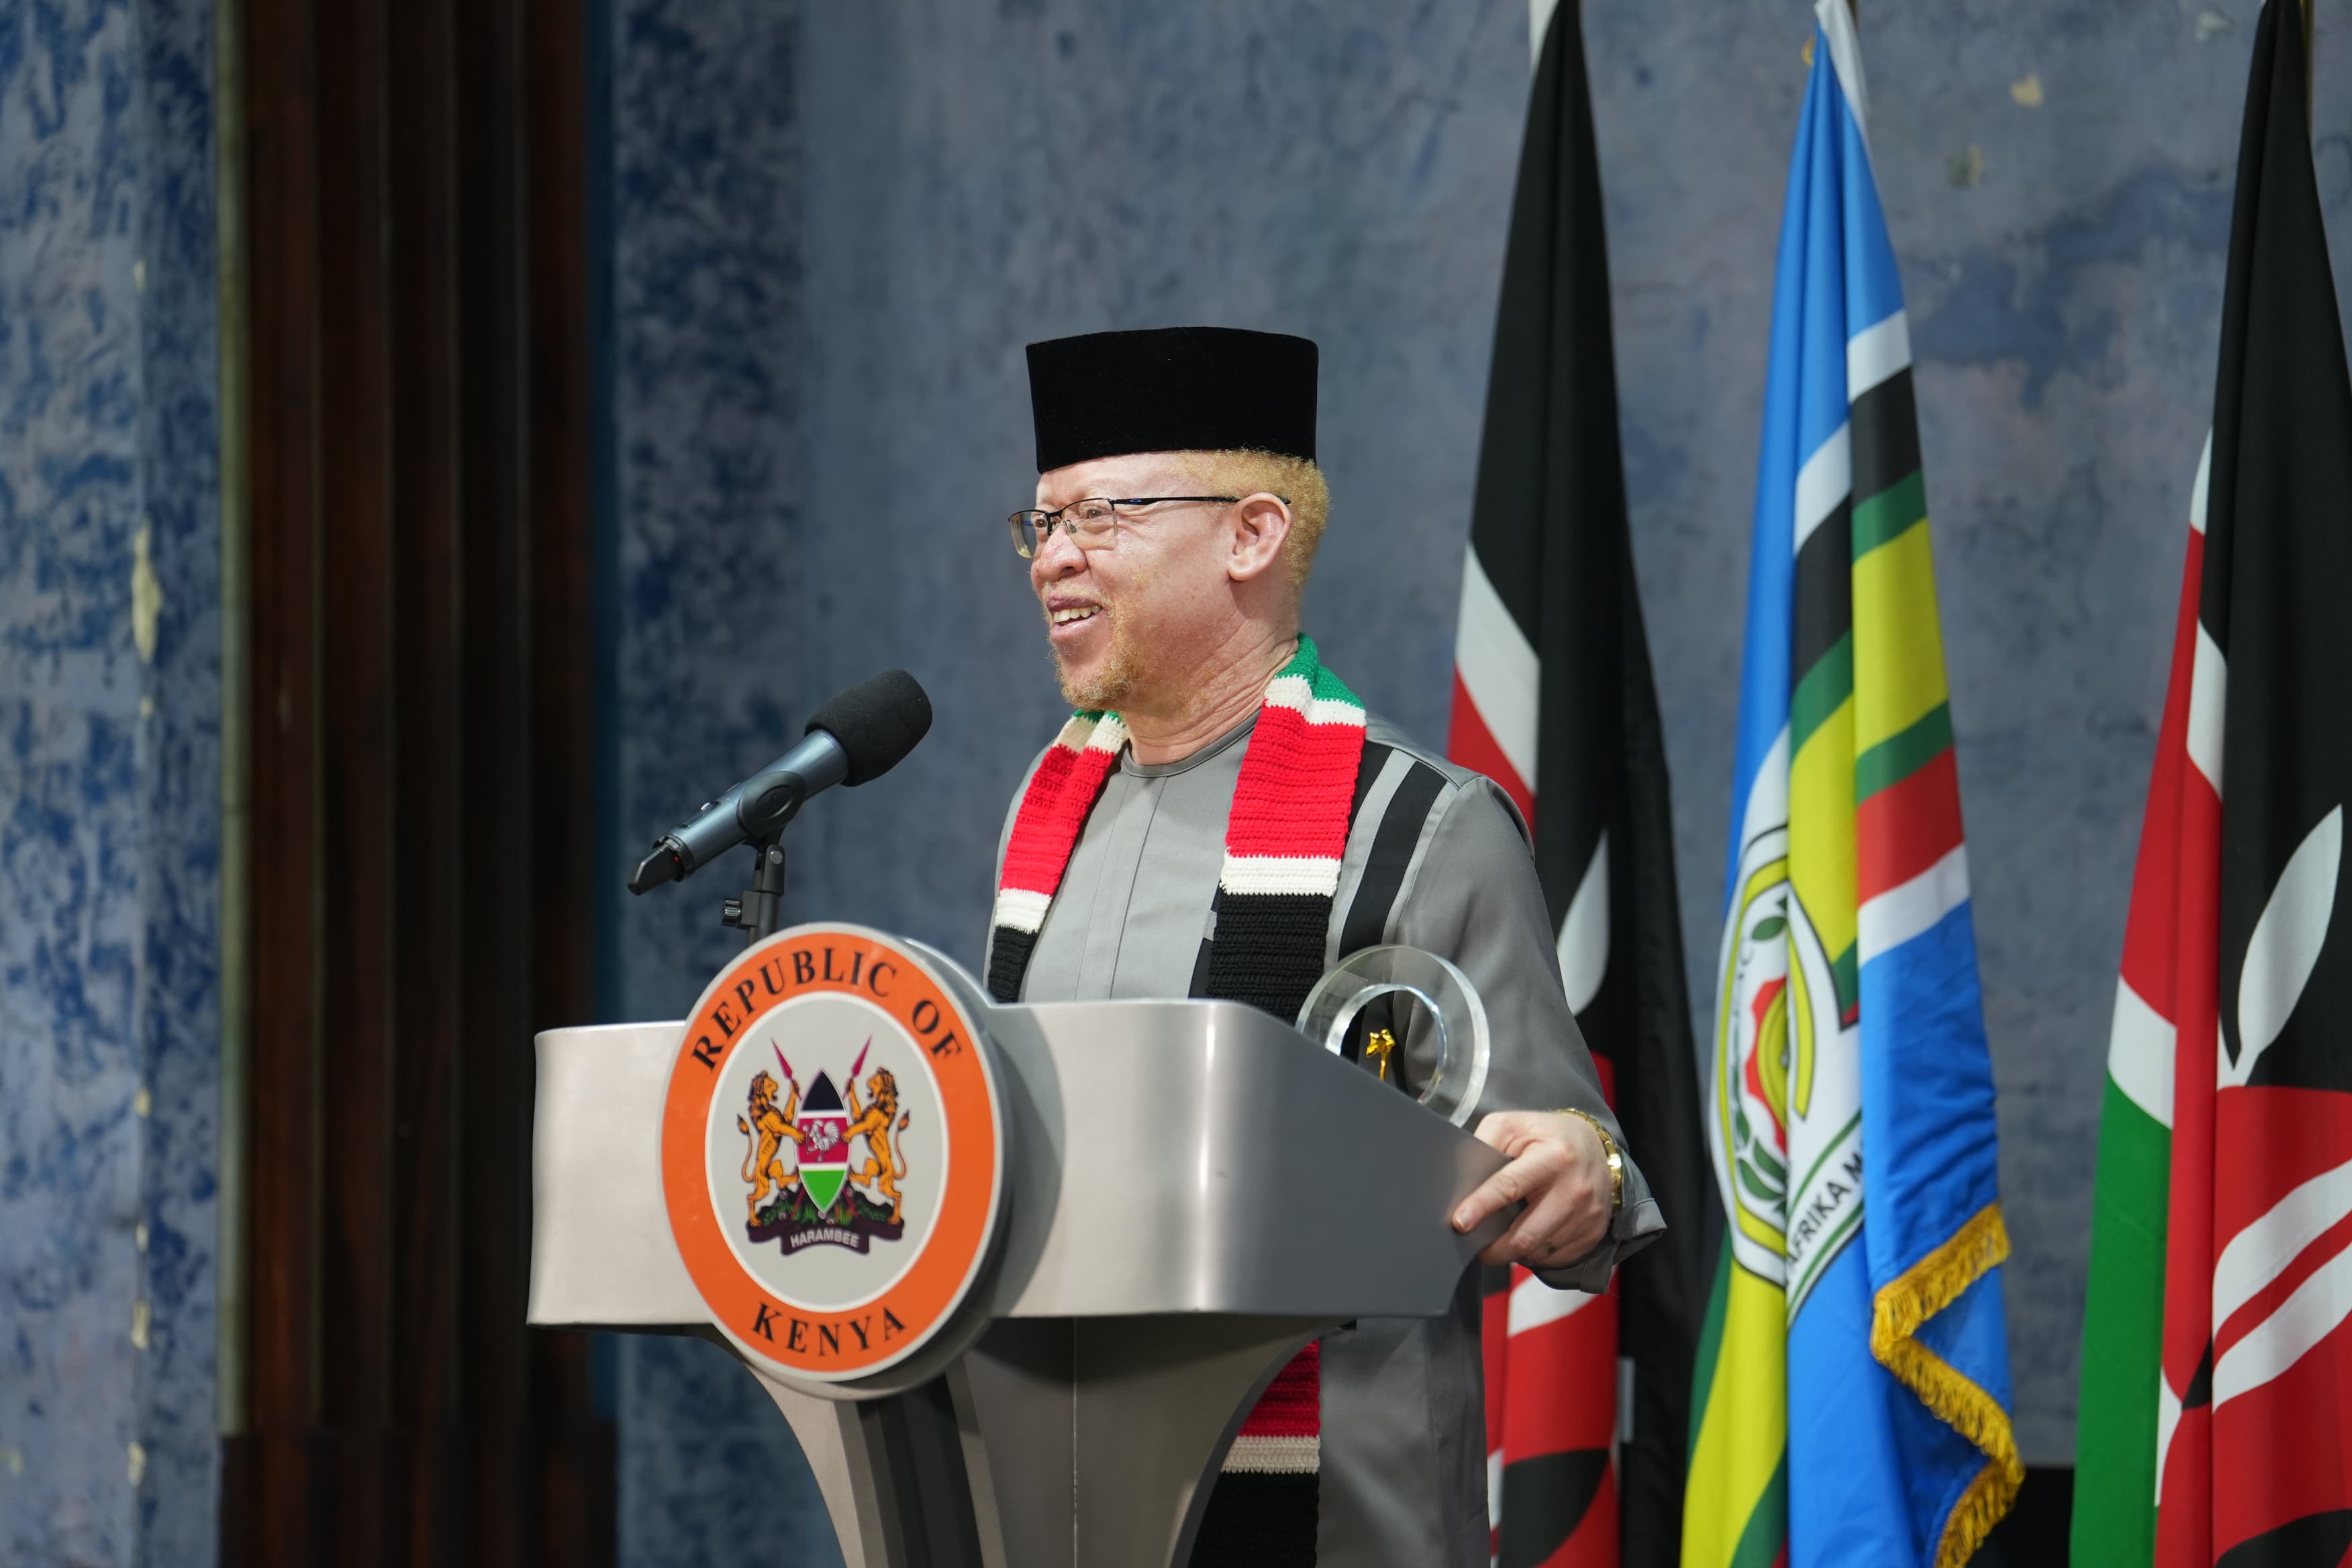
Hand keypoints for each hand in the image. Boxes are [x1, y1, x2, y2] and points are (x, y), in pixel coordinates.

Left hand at [1449, 1110, 1612, 1269]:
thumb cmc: (1547, 1137)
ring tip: (1503, 1238)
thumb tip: (1462, 1180)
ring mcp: (1587, 1214)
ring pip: (1539, 1251)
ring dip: (1514, 1251)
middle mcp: (1575, 1188)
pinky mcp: (1594, 1232)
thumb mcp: (1514, 1125)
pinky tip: (1529, 1236)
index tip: (1460, 1223)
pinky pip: (1555, 1258)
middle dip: (1495, 1249)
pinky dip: (1535, 1254)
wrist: (1596, 1148)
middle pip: (1526, 1235)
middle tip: (1476, 1247)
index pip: (1510, 1186)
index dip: (1481, 1206)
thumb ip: (1486, 1144)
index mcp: (1554, 1156)